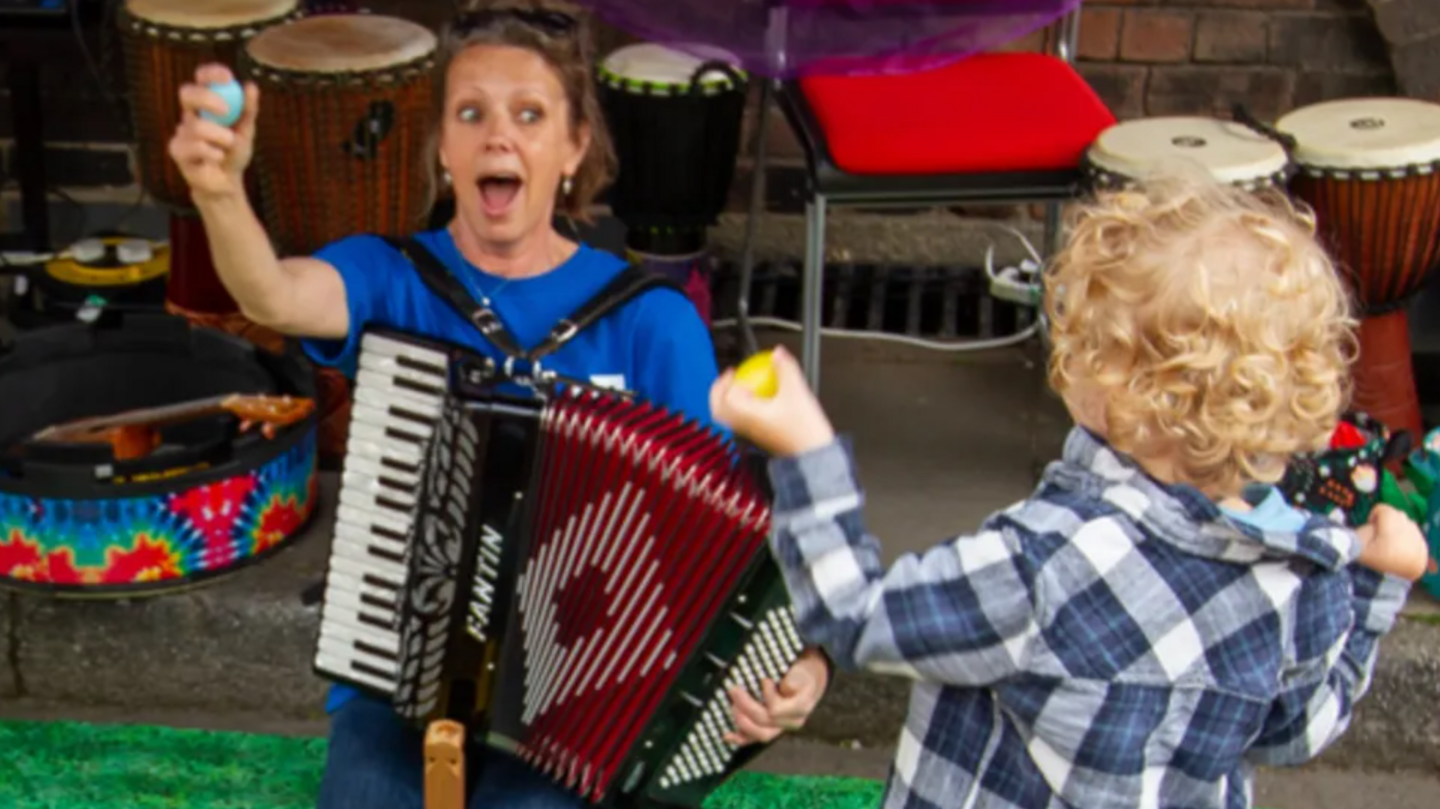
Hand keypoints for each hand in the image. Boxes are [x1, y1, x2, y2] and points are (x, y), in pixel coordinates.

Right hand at [168, 63, 259, 200]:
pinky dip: (212, 153)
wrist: (226, 183)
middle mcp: (190, 115)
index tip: (228, 77)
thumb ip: (248, 110)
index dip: (211, 73)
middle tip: (225, 110)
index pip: (202, 80)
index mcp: (206, 105)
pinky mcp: (177, 151)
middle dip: (207, 98)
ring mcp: (181, 132)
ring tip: (228, 146)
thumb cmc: (233, 154)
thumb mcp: (246, 131)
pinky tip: (217, 158)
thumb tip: (251, 86)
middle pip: (187, 93)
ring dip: (219, 137)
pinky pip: (194, 146)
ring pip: (196, 126)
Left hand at [710, 346, 835, 456]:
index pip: (725, 398)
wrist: (814, 457)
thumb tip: (777, 353)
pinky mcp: (761, 436)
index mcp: (747, 416)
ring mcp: (751, 433)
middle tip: (727, 379)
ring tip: (741, 387)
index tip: (733, 370)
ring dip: (729, 401)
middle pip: (718, 411)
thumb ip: (786, 369)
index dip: (726, 382)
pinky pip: (742, 420)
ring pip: (729, 418)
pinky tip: (759, 399)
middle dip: (718, 393)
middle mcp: (745, 426)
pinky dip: (743, 408)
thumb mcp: (797, 392)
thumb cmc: (804, 430)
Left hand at [724, 647, 829, 745]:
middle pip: (765, 721)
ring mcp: (781, 729)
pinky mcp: (770, 731)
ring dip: (742, 720)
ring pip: (760, 734)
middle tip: (734, 689)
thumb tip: (787, 687)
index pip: (778, 709)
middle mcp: (792, 722)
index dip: (768, 696)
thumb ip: (795, 679)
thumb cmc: (801, 675)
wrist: (806, 684)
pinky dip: (739, 738)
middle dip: (746, 706)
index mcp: (801, 707)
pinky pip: (754, 739)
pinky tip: (727, 735)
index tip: (764, 680)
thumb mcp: (802, 671)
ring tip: (733, 705)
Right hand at [1355, 504, 1430, 581]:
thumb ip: (1366, 527)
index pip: (1385, 510)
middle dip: (1387, 521)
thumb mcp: (1357, 543)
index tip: (1369, 528)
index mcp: (1392, 535)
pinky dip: (1408, 538)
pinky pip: (1417, 536)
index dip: (1374, 516)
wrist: (1381, 587)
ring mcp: (1420, 546)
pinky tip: (1398, 548)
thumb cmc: (1365, 563)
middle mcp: (1410, 538)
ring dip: (1398, 529)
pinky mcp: (1424, 553)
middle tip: (1378, 535)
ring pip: (1410, 524)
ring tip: (1388, 542)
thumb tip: (1378, 523)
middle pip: (1399, 515)